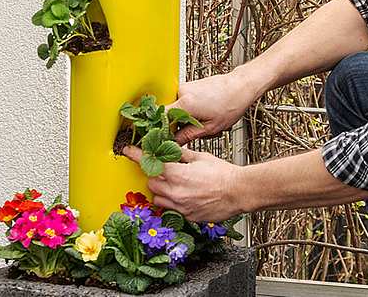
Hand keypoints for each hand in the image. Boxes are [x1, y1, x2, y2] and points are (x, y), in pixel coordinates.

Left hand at [122, 145, 245, 220]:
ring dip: (161, 190)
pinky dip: (172, 201)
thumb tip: (169, 150)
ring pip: (158, 198)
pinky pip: (171, 209)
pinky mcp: (187, 216)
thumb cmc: (223, 174)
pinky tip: (184, 194)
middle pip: (151, 183)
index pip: (149, 164)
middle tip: (163, 169)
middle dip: (154, 175)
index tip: (128, 151)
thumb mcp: (200, 157)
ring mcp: (181, 206)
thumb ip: (181, 155)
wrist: (239, 192)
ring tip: (174, 184)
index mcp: (178, 174)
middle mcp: (176, 192)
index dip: (136, 156)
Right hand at [168, 68, 264, 144]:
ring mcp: (185, 86)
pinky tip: (202, 112)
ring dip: (184, 117)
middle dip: (176, 125)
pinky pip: (181, 101)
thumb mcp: (210, 128)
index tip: (165, 137)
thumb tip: (175, 143)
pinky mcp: (189, 85)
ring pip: (175, 107)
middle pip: (167, 113)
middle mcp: (182, 92)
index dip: (161, 129)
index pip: (161, 117)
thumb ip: (189, 135)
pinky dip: (188, 109)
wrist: (240, 86)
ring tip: (202, 119)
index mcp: (185, 103)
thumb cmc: (231, 104)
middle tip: (190, 132)